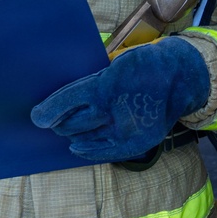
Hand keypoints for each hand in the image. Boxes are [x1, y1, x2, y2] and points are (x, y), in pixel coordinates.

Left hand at [31, 38, 210, 163]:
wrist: (180, 78)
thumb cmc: (142, 66)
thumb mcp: (113, 65)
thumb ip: (90, 84)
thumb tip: (60, 102)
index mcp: (105, 86)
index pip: (67, 101)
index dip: (47, 111)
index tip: (36, 117)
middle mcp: (114, 111)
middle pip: (72, 124)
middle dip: (61, 123)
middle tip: (53, 120)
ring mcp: (126, 130)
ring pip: (85, 138)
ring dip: (73, 134)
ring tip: (68, 129)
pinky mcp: (136, 143)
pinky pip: (102, 153)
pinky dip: (87, 150)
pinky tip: (78, 147)